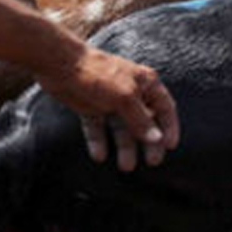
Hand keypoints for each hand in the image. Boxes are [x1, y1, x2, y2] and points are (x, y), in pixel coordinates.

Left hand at [34, 43, 179, 171]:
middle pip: (145, 122)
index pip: (164, 108)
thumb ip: (141, 119)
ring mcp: (110, 101)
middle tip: (151, 162)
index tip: (169, 147)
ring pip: (122, 129)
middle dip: (148, 142)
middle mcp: (131, 93)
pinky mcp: (91, 108)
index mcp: (145, 83)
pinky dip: (99, 142)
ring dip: (125, 147)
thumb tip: (157, 139)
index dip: (169, 127)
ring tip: (125, 166)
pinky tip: (99, 155)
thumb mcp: (124, 97)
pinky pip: (99, 129)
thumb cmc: (98, 74)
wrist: (62, 65)